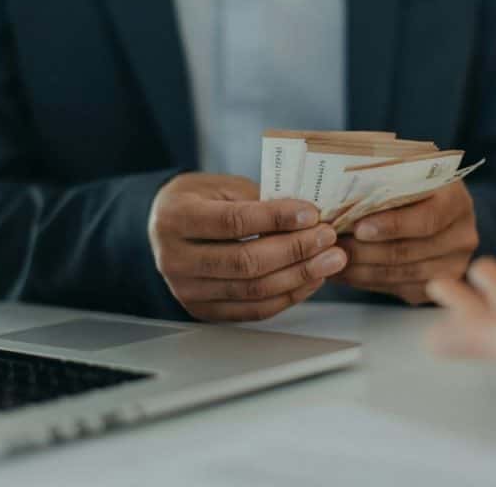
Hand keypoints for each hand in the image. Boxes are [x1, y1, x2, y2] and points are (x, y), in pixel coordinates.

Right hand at [148, 173, 347, 321]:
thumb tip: (307, 218)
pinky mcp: (202, 310)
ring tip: (330, 260)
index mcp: (176, 218)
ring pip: (253, 291)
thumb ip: (258, 200)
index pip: (233, 222)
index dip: (276, 219)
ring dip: (299, 276)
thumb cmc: (198, 200)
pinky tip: (310, 279)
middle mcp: (175, 259)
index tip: (311, 213)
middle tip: (328, 238)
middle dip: (295, 251)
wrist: (165, 227)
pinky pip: (253, 310)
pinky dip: (287, 296)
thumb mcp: (221, 186)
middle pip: (245, 262)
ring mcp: (186, 290)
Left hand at [335, 181, 477, 304]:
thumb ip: (381, 173)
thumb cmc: (408, 182)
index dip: (392, 225)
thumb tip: (341, 183)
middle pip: (409, 251)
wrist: (428, 206)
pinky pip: (397, 289)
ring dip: (360, 269)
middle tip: (331, 246)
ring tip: (330, 259)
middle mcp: (462, 236)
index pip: (427, 218)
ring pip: (399, 274)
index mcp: (456, 200)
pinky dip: (365, 282)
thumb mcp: (402, 167)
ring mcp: (452, 266)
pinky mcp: (436, 286)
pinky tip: (343, 271)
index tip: (358, 228)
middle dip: (364, 251)